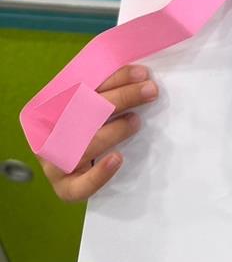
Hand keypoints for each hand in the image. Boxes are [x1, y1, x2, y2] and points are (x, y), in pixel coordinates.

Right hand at [38, 64, 157, 201]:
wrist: (73, 172)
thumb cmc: (88, 131)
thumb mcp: (92, 107)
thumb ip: (107, 93)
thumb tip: (140, 76)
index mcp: (54, 108)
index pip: (86, 86)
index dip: (115, 79)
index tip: (141, 74)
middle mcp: (50, 133)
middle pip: (85, 111)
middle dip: (122, 98)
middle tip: (150, 91)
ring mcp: (55, 162)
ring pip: (85, 145)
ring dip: (114, 130)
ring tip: (135, 121)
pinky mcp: (65, 187)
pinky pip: (80, 186)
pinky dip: (99, 174)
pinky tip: (117, 159)